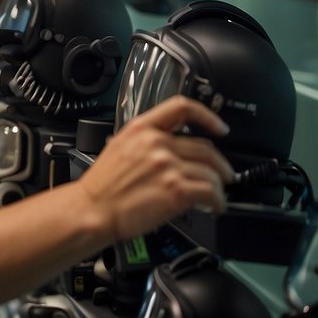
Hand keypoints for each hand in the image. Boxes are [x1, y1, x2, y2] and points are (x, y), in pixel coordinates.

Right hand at [77, 96, 234, 242]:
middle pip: (205, 148)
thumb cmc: (102, 186)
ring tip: (216, 196)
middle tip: (224, 174)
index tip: (219, 127)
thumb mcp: (118, 148)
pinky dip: (218, 201)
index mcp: (141, 129)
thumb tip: (172, 147)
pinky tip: (214, 206)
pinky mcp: (176, 190)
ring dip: (219, 186)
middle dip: (220, 165)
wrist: (93, 210)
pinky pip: (211, 192)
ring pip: (212, 173)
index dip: (207, 117)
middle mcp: (156, 143)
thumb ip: (145, 142)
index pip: (182, 108)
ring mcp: (168, 166)